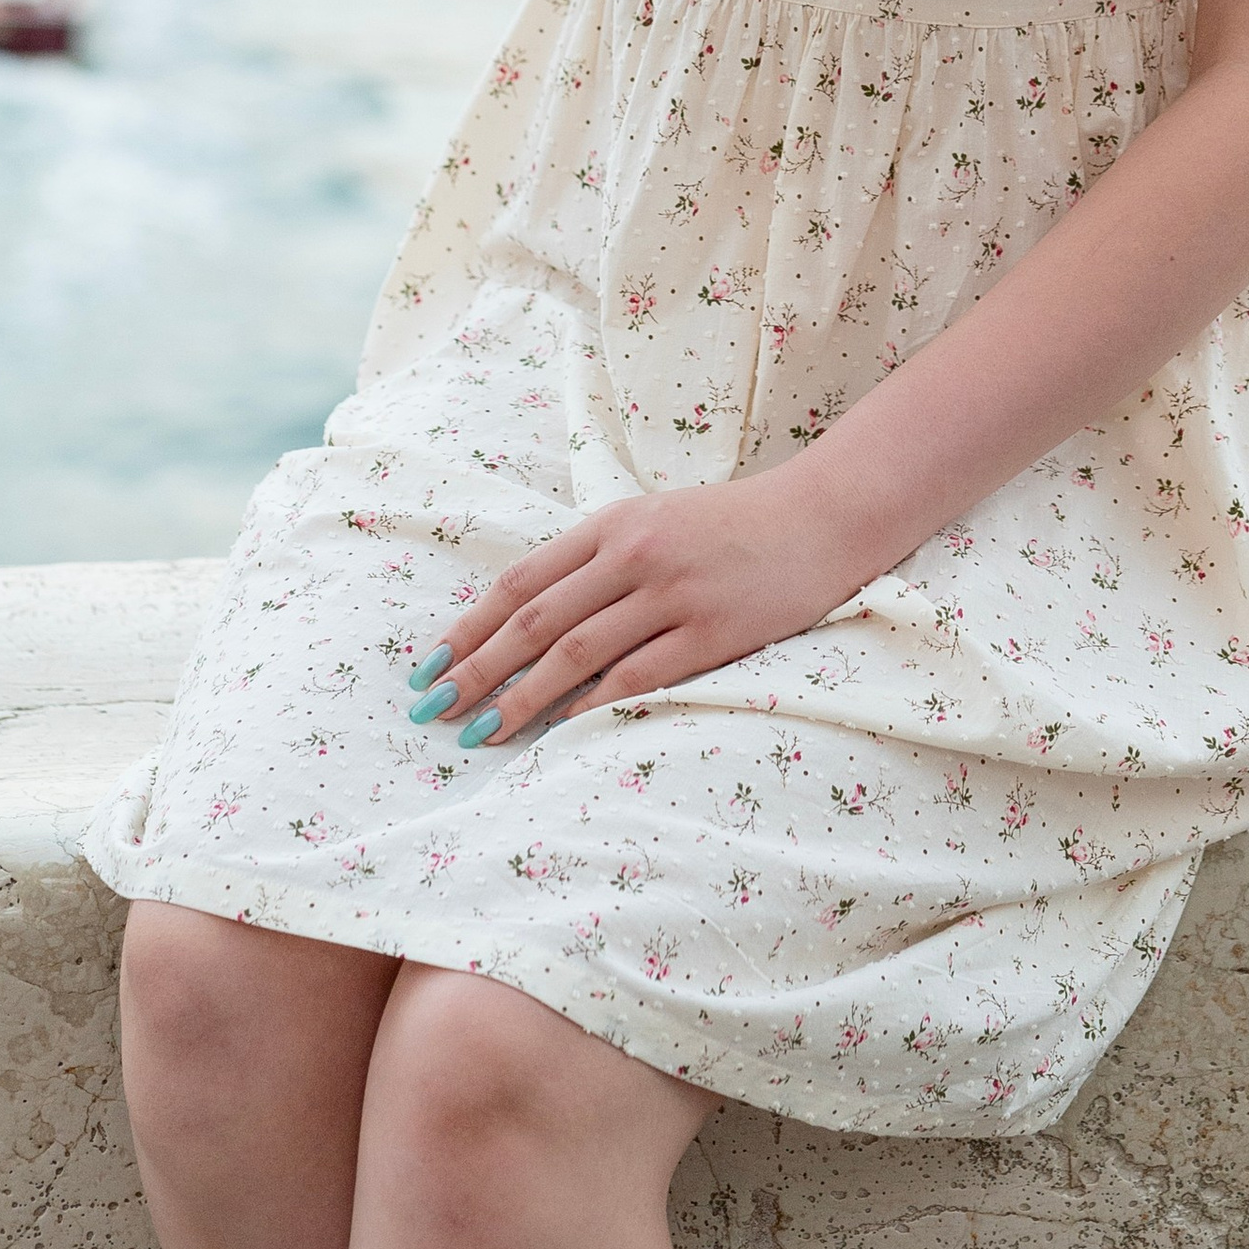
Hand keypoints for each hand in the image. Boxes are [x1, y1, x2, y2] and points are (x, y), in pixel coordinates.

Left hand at [414, 469, 880, 746]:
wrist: (821, 517)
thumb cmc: (730, 525)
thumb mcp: (654, 520)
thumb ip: (596, 560)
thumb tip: (526, 620)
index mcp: (613, 522)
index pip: (522, 580)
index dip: (470, 626)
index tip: (428, 665)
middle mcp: (635, 553)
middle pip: (536, 619)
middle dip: (477, 668)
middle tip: (433, 710)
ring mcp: (673, 593)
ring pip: (577, 652)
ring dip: (521, 696)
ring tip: (482, 731)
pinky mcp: (711, 632)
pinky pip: (637, 676)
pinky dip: (592, 705)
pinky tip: (560, 730)